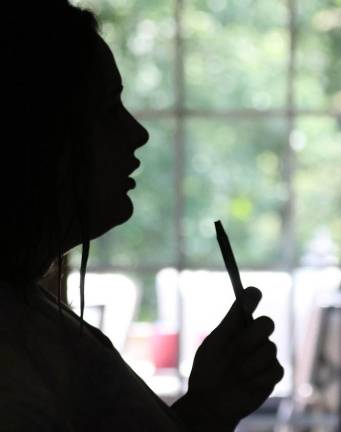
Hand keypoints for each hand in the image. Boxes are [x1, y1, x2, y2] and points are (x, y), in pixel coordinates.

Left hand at [184, 286, 283, 428]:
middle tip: (236, 349)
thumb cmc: (208, 370)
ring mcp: (264, 355)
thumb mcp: (214, 343)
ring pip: (270, 349)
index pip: (250, 302)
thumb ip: (230, 322)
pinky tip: (246, 384)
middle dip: (252, 336)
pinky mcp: (272, 374)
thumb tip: (242, 296)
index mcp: (236, 326)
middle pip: (267, 323)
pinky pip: (276, 369)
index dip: (253, 296)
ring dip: (250, 363)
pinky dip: (258, 377)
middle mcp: (253, 337)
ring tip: (236, 374)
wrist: (210, 403)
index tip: (254, 294)